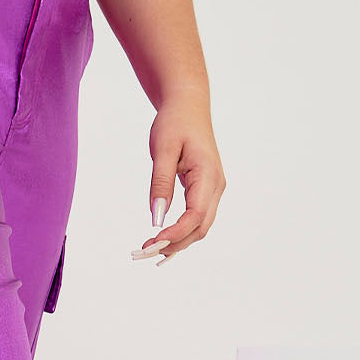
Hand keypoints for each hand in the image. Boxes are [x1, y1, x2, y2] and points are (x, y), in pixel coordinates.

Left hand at [132, 93, 225, 265]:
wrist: (187, 106)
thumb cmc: (174, 123)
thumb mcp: (162, 150)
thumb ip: (161, 183)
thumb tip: (156, 218)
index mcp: (208, 175)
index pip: (195, 216)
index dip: (175, 234)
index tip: (152, 242)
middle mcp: (216, 186)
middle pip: (200, 228)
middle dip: (174, 244)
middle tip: (143, 252)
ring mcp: (213, 190)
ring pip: (199, 227)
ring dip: (177, 242)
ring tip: (148, 249)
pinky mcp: (206, 191)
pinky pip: (196, 219)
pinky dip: (180, 233)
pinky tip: (161, 242)